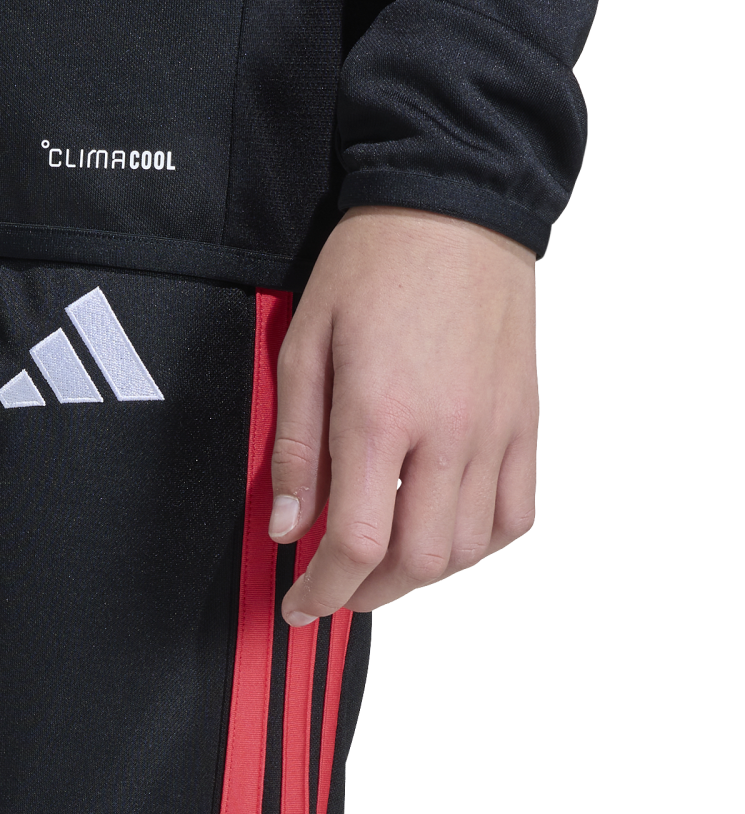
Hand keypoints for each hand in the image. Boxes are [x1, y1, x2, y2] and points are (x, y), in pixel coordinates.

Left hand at [269, 205, 537, 621]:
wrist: (452, 211)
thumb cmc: (370, 266)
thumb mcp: (304, 341)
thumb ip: (296, 441)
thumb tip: (288, 523)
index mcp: (379, 413)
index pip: (357, 541)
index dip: (322, 589)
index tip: (298, 602)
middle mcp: (446, 433)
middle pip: (417, 562)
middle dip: (366, 595)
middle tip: (332, 591)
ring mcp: (495, 432)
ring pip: (468, 550)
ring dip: (420, 577)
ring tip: (381, 568)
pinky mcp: (525, 423)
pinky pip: (515, 516)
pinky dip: (478, 546)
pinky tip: (443, 536)